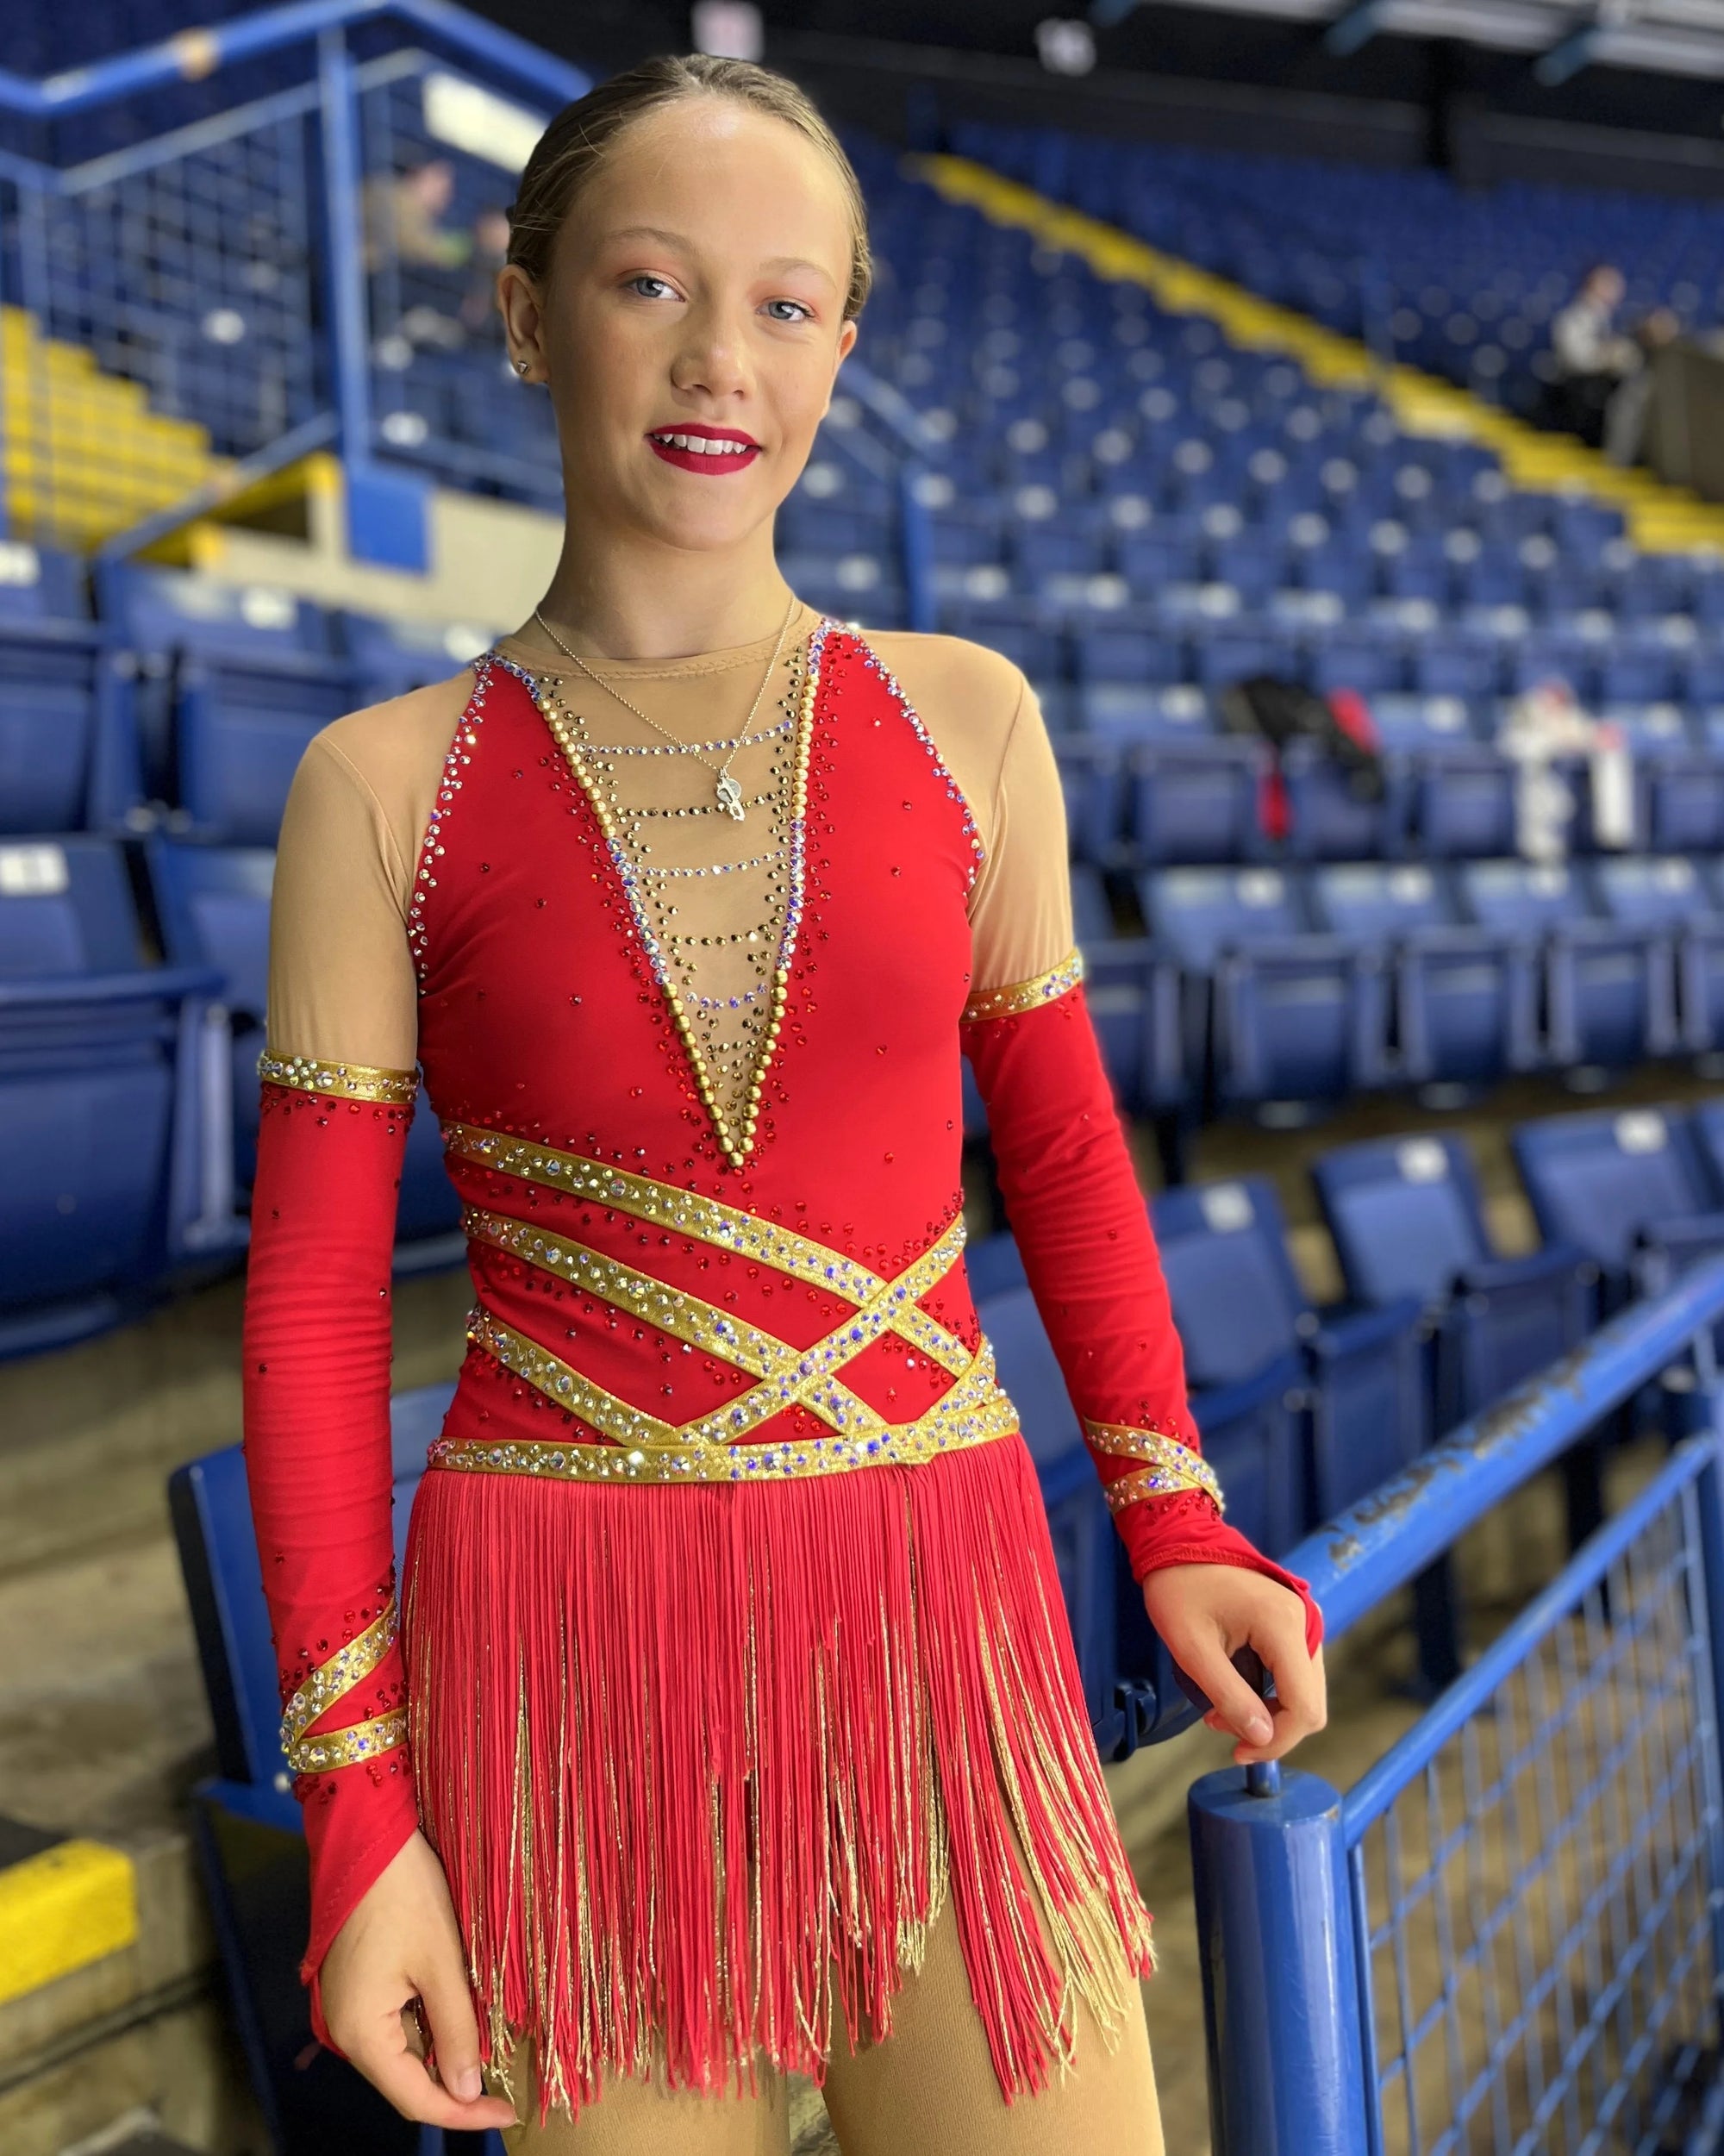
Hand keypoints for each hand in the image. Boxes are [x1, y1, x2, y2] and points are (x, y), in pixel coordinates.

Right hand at [319, 1830, 517, 2129]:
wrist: (367, 1833)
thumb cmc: (405, 1893)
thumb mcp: (442, 1963)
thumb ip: (457, 2030)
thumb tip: (468, 2090)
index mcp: (360, 2033)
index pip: (415, 2098)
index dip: (462, 2113)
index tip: (507, 2112)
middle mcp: (344, 2029)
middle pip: (406, 2077)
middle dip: (455, 2082)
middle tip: (505, 2083)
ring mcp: (345, 2006)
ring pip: (403, 2049)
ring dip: (444, 2051)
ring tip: (490, 2048)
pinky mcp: (354, 1984)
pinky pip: (395, 2021)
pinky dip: (428, 2024)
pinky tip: (460, 2014)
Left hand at [1141, 1563, 1326, 1766]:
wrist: (1179, 1542)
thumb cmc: (1179, 1589)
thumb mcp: (1193, 1648)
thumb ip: (1229, 1696)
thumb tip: (1261, 1738)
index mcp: (1284, 1625)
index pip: (1303, 1707)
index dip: (1275, 1741)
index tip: (1235, 1752)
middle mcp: (1307, 1623)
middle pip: (1310, 1705)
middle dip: (1269, 1729)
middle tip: (1218, 1724)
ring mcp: (1305, 1622)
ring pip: (1305, 1693)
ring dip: (1269, 1714)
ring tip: (1220, 1708)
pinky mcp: (1296, 1626)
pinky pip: (1296, 1676)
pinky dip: (1271, 1695)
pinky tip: (1234, 1691)